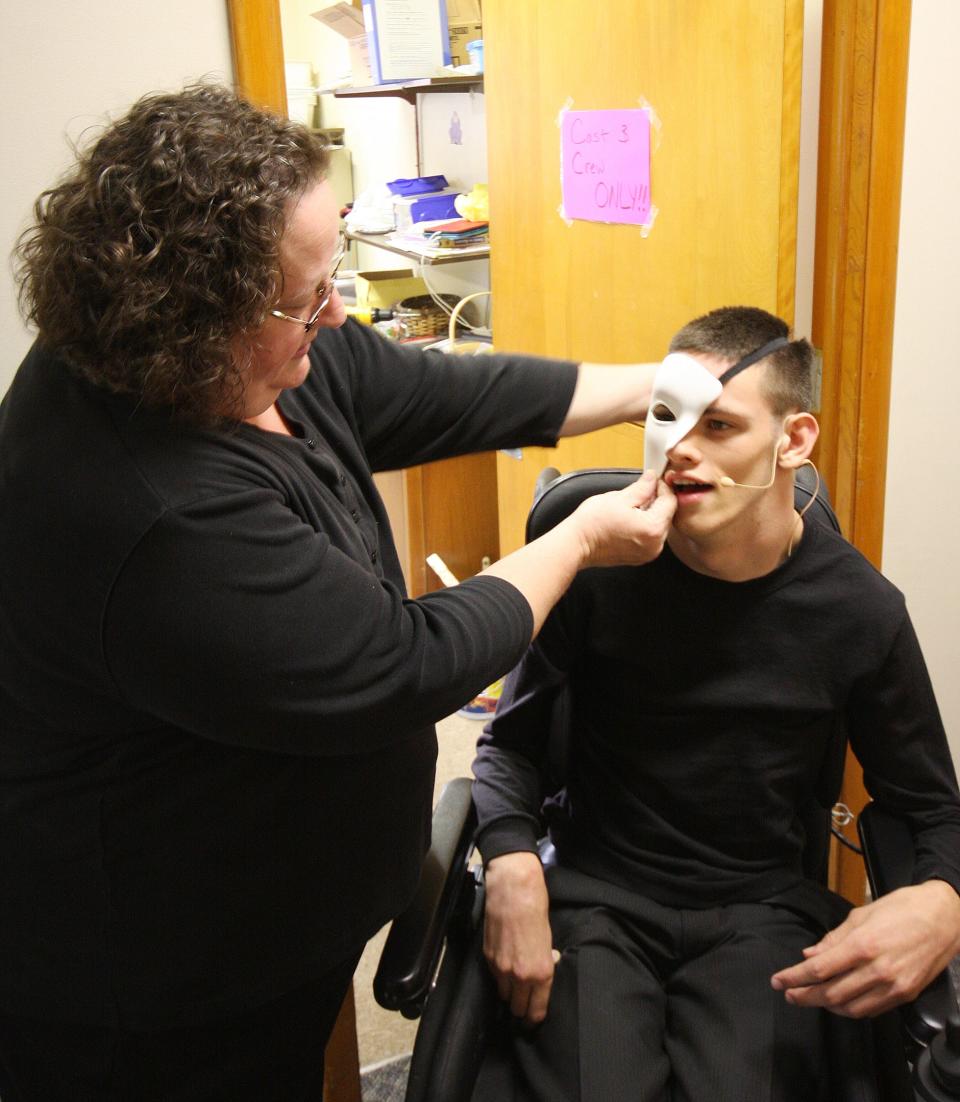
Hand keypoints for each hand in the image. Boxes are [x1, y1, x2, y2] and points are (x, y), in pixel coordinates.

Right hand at [483, 851, 557, 1025]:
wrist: (514, 890)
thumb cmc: (536, 909)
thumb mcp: (548, 939)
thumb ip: (545, 959)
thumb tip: (546, 966)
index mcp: (541, 973)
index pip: (536, 1011)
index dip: (535, 1017)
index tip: (534, 1017)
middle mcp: (521, 976)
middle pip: (518, 1008)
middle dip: (521, 1008)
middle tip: (524, 1003)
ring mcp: (502, 968)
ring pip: (504, 995)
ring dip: (509, 993)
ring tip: (514, 986)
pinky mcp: (488, 958)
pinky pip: (494, 978)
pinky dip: (499, 977)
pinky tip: (505, 967)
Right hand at [569, 471, 676, 568]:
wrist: (575, 544)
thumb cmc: (592, 523)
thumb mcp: (620, 498)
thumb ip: (642, 487)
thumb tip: (652, 478)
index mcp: (652, 528)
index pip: (670, 502)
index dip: (663, 487)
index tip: (653, 480)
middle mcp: (655, 544)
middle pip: (667, 515)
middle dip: (658, 500)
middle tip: (642, 490)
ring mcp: (648, 553)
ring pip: (659, 526)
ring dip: (651, 513)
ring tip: (632, 506)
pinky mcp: (640, 557)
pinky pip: (651, 537)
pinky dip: (645, 526)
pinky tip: (630, 519)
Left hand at [770, 880, 959, 1016]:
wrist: (944, 917)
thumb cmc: (902, 908)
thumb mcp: (861, 915)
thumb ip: (834, 939)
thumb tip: (810, 955)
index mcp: (863, 946)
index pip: (819, 970)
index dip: (794, 978)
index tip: (778, 981)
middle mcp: (878, 971)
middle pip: (831, 993)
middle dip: (805, 996)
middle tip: (788, 994)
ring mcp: (893, 986)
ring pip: (850, 1008)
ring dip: (826, 1006)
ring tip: (811, 998)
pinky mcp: (906, 995)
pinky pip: (871, 1010)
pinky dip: (851, 1009)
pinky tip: (839, 1001)